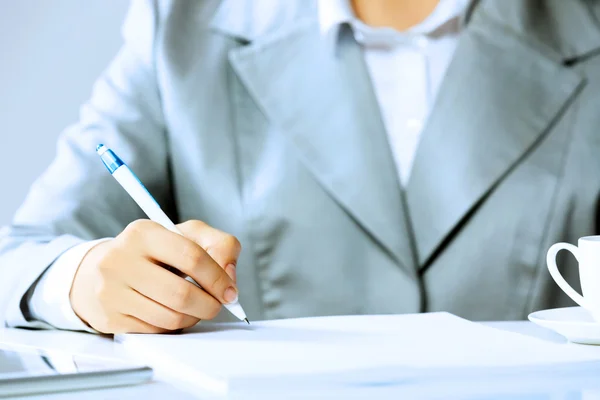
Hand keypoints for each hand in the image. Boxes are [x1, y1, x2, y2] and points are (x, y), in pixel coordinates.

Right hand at [70, 220, 240, 333]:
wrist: (104, 269)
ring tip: (196, 308)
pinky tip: (173, 313)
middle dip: (209, 305)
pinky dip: (173, 326)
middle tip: (216, 305)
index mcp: (143, 233)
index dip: (218, 278)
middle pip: (181, 294)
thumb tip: (229, 277)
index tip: (229, 291)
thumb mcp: (187, 235)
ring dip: (193, 317)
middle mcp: (121, 259)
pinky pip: (156, 331)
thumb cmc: (154, 251)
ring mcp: (111, 290)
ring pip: (170, 317)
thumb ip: (219, 245)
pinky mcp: (110, 317)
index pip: (192, 257)